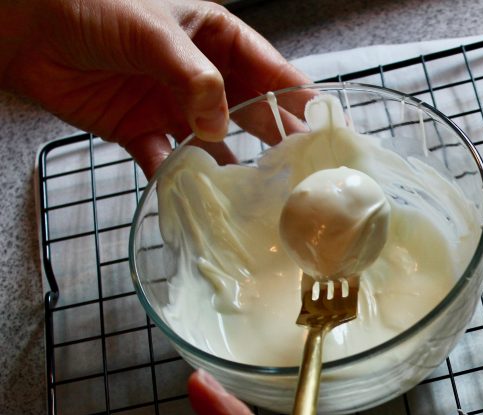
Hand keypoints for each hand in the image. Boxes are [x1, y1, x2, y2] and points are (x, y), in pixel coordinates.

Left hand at [0, 0, 307, 176]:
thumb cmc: (91, 4)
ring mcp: (171, 104)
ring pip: (214, 143)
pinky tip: (197, 201)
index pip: (270, 69)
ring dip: (232, 168)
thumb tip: (219, 126)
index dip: (298, 99)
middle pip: (250, 111)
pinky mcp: (138, 130)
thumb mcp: (152, 32)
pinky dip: (179, 183)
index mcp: (214, 36)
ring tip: (260, 198)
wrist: (21, 22)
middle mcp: (200, 73)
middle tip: (304, 174)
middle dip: (276, 141)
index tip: (326, 129)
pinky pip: (167, 162)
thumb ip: (192, 78)